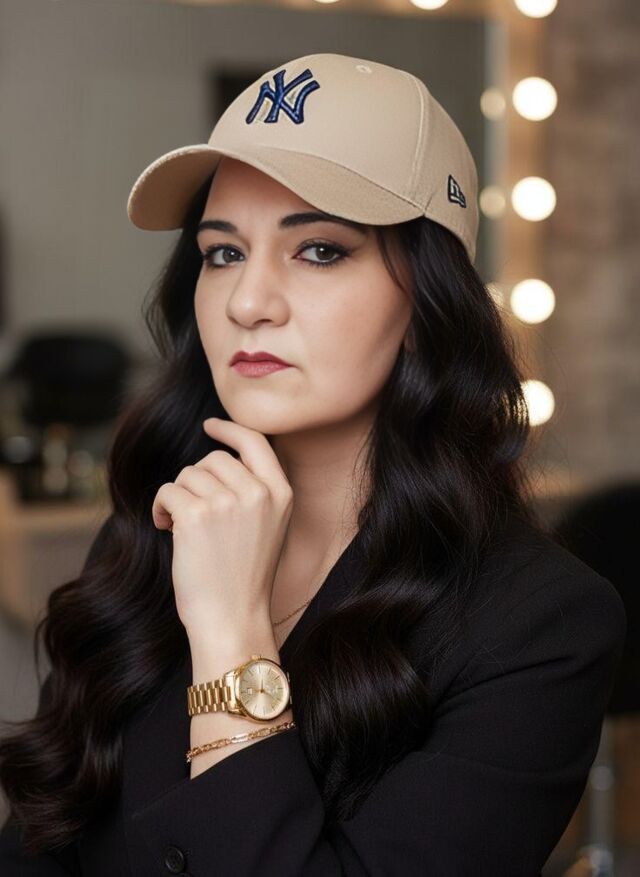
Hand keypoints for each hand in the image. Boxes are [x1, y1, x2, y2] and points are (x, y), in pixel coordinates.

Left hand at [151, 417, 293, 639]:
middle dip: (196, 480)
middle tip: (192, 511)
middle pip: (213, 459)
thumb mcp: (270, 528)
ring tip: (181, 527)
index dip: (230, 430)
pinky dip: (160, 508)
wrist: (232, 618)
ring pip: (187, 474)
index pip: (255, 442)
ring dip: (177, 496)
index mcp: (281, 494)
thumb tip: (220, 461)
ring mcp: (228, 502)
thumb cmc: (244, 579)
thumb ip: (256, 492)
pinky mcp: (196, 515)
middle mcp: (258, 493)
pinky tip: (166, 529)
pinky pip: (168, 491)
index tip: (210, 426)